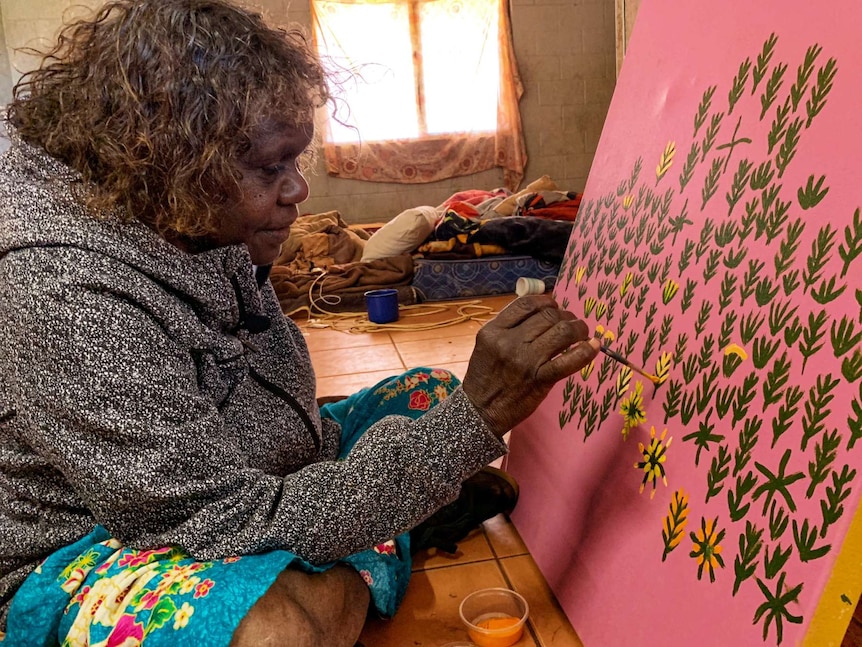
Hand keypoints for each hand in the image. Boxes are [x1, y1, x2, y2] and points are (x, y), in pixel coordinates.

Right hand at [462, 295, 598, 437]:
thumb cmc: (485, 377)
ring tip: (581, 333)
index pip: (526, 304)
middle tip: (570, 323)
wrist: (480, 411)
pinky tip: (593, 346)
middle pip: (547, 315)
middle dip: (564, 315)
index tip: (554, 307)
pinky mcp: (539, 379)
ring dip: (578, 328)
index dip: (546, 301)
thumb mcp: (487, 345)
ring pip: (562, 332)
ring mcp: (525, 361)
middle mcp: (509, 342)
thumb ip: (508, 327)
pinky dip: (586, 351)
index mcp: (493, 330)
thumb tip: (540, 311)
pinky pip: (569, 360)